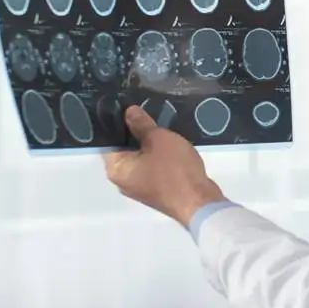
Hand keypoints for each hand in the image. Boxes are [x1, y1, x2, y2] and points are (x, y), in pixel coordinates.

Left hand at [102, 105, 225, 226]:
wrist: (200, 202)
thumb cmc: (174, 170)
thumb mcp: (158, 139)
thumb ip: (141, 124)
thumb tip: (129, 112)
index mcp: (116, 169)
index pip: (108, 140)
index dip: (116, 122)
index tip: (124, 105)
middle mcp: (123, 181)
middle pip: (124, 149)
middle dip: (134, 132)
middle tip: (143, 110)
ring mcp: (140, 187)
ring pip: (140, 158)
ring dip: (148, 144)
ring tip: (158, 123)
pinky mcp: (156, 190)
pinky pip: (152, 167)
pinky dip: (157, 156)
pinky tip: (169, 142)